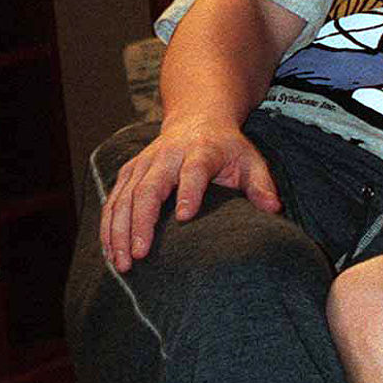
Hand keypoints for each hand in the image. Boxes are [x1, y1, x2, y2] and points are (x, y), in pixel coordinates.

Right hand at [99, 115, 280, 270]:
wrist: (198, 119)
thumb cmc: (228, 148)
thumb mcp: (251, 160)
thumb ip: (261, 185)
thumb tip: (273, 209)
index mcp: (201, 151)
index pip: (194, 171)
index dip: (190, 191)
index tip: (186, 217)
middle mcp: (167, 156)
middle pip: (150, 187)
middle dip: (142, 222)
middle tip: (140, 255)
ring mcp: (144, 164)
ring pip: (125, 197)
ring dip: (119, 230)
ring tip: (122, 262)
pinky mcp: (129, 172)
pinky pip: (113, 200)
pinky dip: (108, 227)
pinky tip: (110, 252)